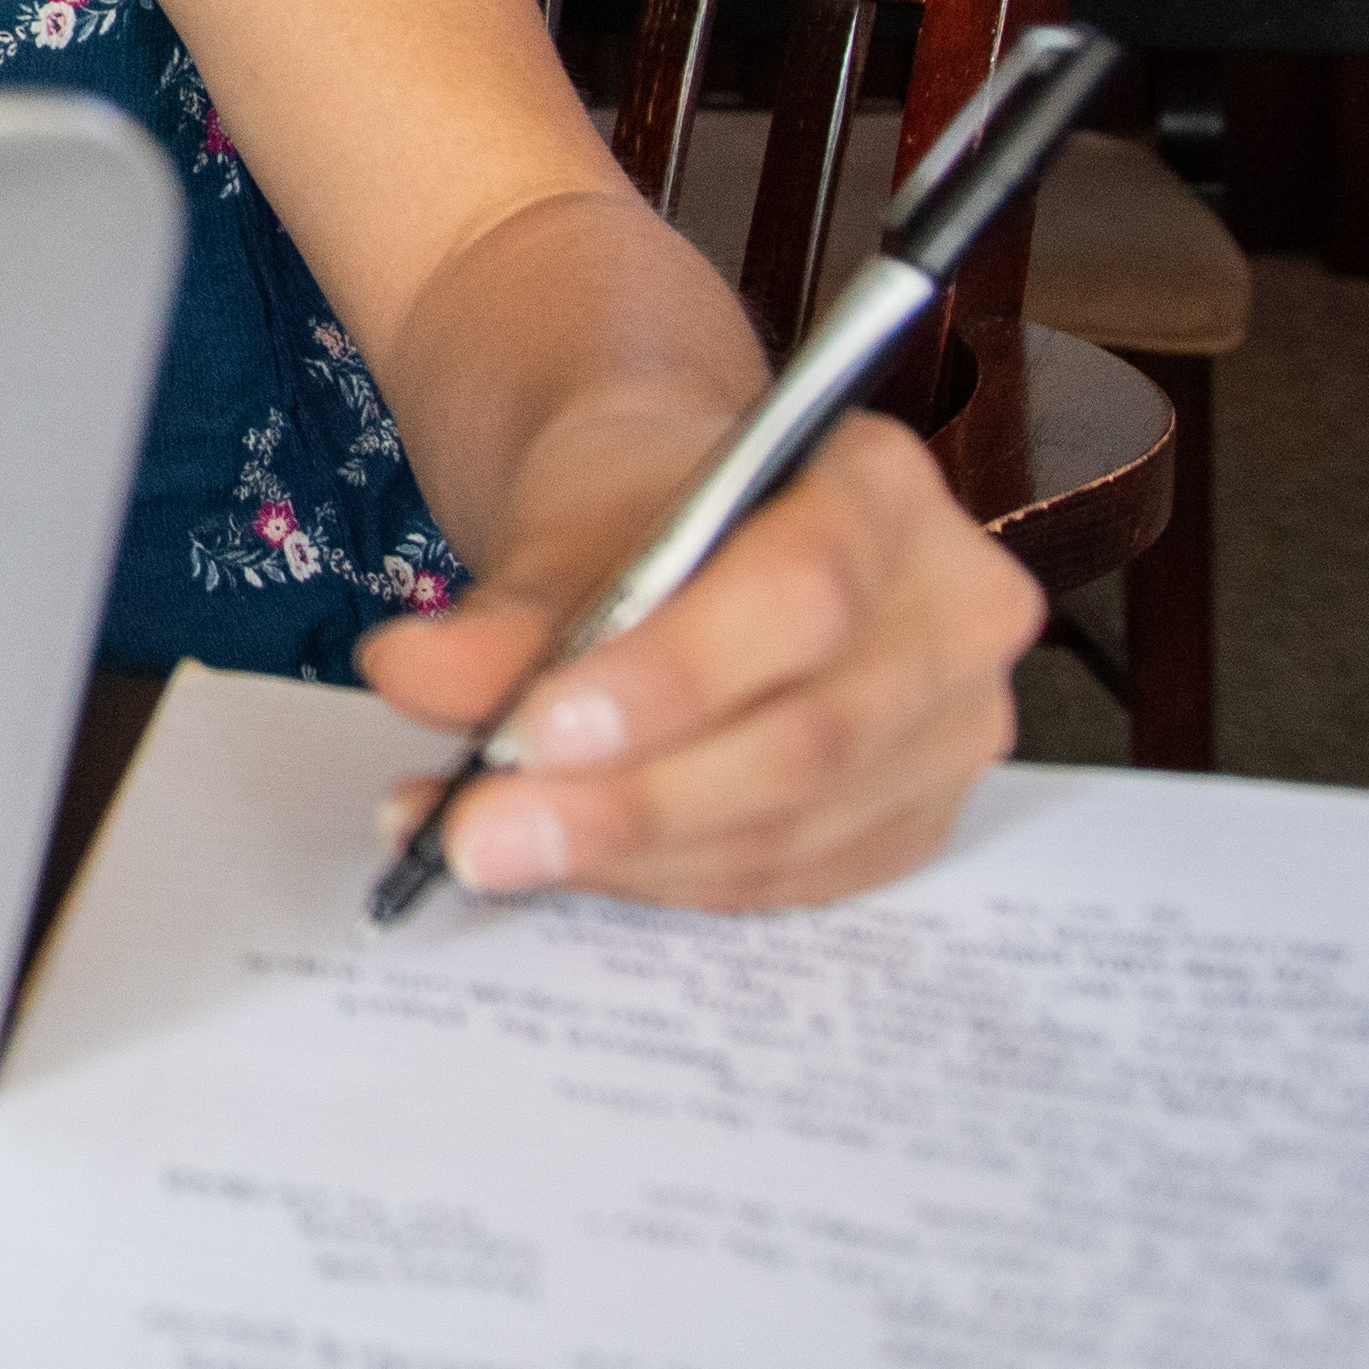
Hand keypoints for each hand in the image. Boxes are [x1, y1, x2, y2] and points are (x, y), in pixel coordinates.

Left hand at [352, 410, 1037, 911]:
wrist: (689, 528)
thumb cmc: (648, 509)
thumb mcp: (566, 527)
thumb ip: (502, 609)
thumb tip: (412, 675)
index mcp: (888, 488)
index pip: (802, 593)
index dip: (672, 678)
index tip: (533, 728)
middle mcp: (956, 610)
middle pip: (807, 737)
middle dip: (627, 802)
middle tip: (478, 832)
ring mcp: (951, 729)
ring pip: (793, 829)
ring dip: (625, 855)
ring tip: (481, 843)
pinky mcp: (914, 820)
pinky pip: (790, 880)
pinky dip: (661, 880)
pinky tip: (561, 861)